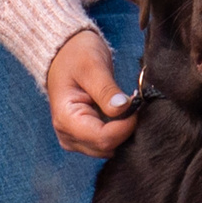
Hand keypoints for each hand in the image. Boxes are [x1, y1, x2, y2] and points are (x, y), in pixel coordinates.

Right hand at [45, 28, 138, 157]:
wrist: (65, 54)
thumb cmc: (76, 56)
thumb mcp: (92, 66)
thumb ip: (106, 90)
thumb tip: (124, 108)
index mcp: (66, 119)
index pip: (103, 138)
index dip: (126, 125)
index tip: (136, 103)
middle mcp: (68, 135)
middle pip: (107, 147)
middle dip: (125, 128)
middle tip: (132, 101)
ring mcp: (77, 139)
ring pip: (110, 148)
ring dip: (123, 130)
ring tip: (125, 104)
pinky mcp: (86, 137)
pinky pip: (109, 142)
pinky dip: (119, 130)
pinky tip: (122, 111)